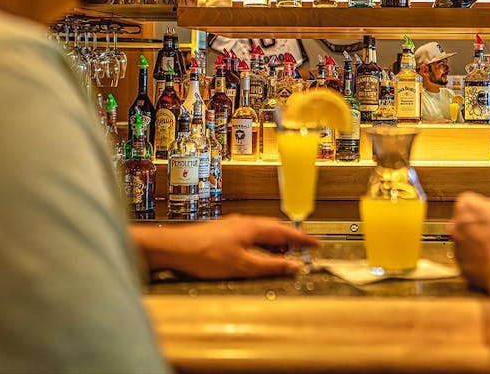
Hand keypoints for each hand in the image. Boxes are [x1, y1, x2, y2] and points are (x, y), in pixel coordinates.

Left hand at [131, 215, 318, 278]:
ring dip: (273, 245)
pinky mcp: (224, 232)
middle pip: (275, 231)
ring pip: (262, 233)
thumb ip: (271, 266)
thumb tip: (294, 267)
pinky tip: (253, 256)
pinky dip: (259, 246)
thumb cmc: (206, 255)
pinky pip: (250, 236)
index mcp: (255, 227)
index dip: (303, 240)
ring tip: (277, 260)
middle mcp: (246, 222)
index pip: (287, 233)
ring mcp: (234, 226)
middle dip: (289, 243)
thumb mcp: (243, 266)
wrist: (173, 248)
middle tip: (299, 255)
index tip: (316, 245)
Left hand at [450, 193, 489, 291]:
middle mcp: (457, 228)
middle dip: (476, 226)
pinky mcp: (464, 268)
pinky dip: (479, 261)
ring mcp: (459, 249)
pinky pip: (470, 262)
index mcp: (467, 208)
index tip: (489, 212)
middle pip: (463, 223)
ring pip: (465, 243)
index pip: (468, 201)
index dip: (481, 207)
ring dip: (477, 245)